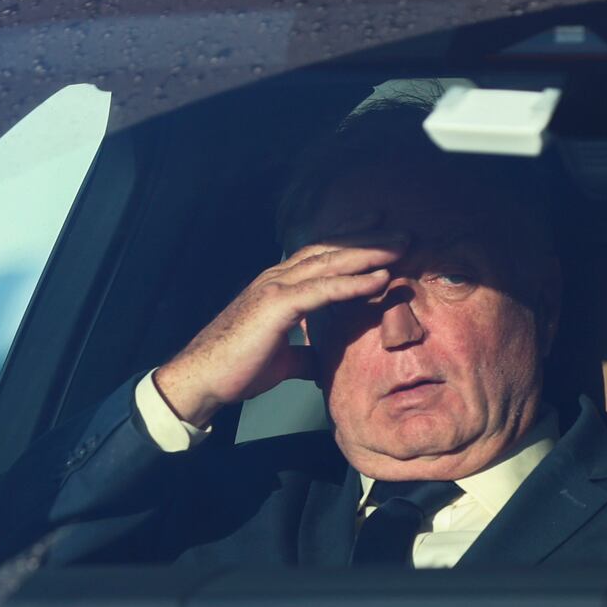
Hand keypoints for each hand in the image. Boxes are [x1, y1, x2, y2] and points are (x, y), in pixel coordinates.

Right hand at [151, 221, 406, 427]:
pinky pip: (323, 290)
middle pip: (330, 249)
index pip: (319, 254)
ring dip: (369, 252)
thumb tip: (323, 362)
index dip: (349, 240)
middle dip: (368, 238)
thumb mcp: (282, 360)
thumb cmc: (236, 368)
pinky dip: (354, 282)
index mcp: (276, 286)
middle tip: (403, 231)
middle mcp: (276, 279)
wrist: (202, 378)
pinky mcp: (277, 307)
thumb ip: (305, 353)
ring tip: (401, 245)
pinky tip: (380, 278)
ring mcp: (275, 289)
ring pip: (330, 262)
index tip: (379, 229)